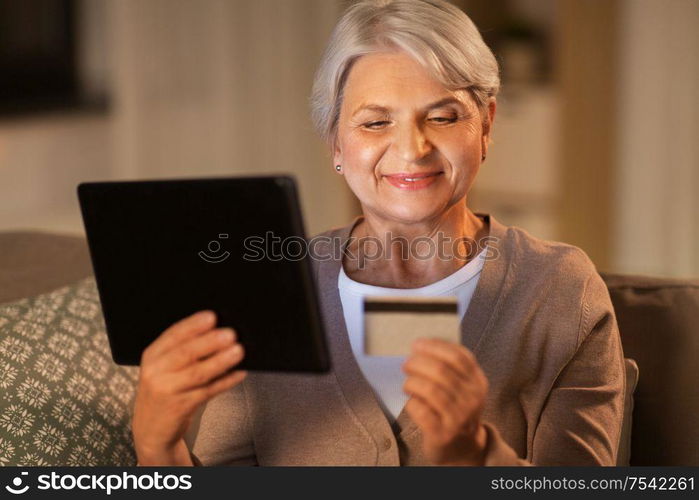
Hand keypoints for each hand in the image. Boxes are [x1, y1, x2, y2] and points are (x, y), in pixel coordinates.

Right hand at [132, 310, 246, 464]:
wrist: (150, 429)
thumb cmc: (164, 391)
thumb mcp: (164, 368)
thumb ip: (183, 350)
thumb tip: (217, 331)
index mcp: (152, 355)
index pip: (173, 335)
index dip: (193, 325)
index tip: (211, 316)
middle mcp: (156, 371)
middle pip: (185, 353)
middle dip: (210, 342)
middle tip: (230, 333)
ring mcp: (167, 391)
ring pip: (198, 373)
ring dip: (221, 361)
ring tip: (239, 351)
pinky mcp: (180, 407)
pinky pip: (208, 391)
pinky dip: (226, 381)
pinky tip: (239, 373)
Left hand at [402, 338, 488, 465]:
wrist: (462, 448)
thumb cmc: (456, 410)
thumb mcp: (463, 388)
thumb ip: (449, 367)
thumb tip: (420, 347)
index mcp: (478, 382)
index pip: (459, 356)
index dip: (435, 346)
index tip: (417, 344)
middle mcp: (472, 399)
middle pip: (441, 371)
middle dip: (418, 363)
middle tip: (406, 364)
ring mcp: (459, 417)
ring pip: (430, 390)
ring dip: (412, 382)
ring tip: (407, 383)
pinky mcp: (442, 433)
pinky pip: (421, 410)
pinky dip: (411, 402)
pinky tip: (410, 401)